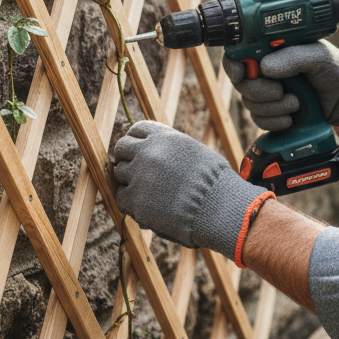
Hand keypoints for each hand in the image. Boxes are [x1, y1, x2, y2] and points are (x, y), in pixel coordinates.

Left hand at [113, 121, 272, 264]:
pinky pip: (121, 197)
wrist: (219, 208)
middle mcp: (148, 152)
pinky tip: (144, 204)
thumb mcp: (196, 152)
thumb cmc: (215, 182)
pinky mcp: (136, 201)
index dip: (136, 141)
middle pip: (122, 148)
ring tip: (146, 190)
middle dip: (127, 157)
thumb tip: (159, 153)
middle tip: (136, 170)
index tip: (138, 150)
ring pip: (119, 173)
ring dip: (129, 180)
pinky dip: (130, 201)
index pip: (137, 130)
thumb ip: (172, 149)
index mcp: (164, 136)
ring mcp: (139, 176)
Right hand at [222, 42, 338, 131]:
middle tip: (280, 91)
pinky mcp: (273, 112)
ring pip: (250, 104)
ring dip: (272, 108)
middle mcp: (266, 70)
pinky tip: (291, 118)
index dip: (233, 64)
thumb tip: (264, 67)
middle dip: (259, 91)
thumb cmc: (335, 69)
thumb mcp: (319, 57)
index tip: (240, 74)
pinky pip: (259, 120)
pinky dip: (274, 122)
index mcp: (272, 50)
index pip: (239, 53)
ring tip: (295, 103)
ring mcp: (268, 92)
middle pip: (241, 83)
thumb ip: (294, 57)